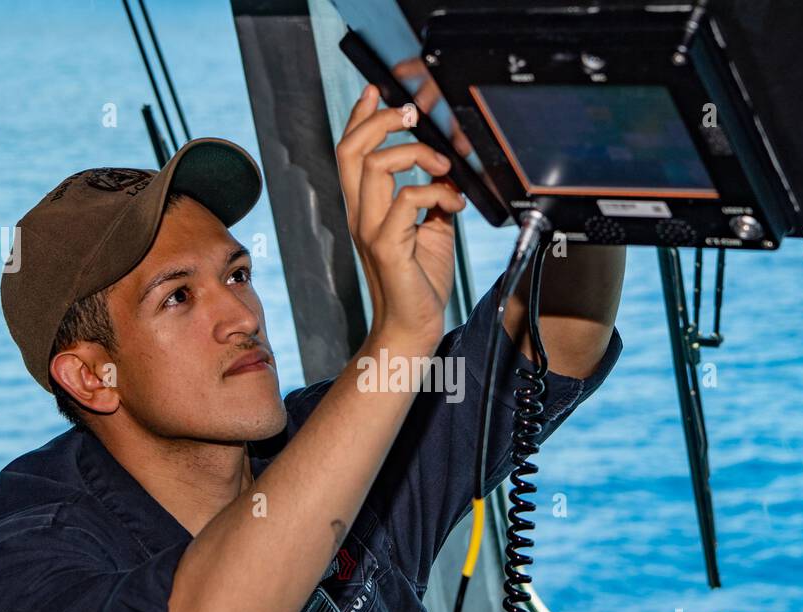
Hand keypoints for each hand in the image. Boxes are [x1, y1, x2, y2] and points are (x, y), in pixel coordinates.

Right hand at [336, 84, 465, 346]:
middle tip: (410, 114)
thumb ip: (431, 198)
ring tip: (443, 168)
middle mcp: (361, 216)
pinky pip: (406, 200)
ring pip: (374, 165)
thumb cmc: (420, 282)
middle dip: (380, 120)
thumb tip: (446, 173)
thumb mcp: (430, 229)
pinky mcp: (389, 248)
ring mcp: (371, 231)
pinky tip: (452, 204)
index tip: (376, 93)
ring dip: (414, 153)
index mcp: (366, 209)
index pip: (350, 153)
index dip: (360, 118)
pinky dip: (435, 192)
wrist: (416, 327)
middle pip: (351, 150)